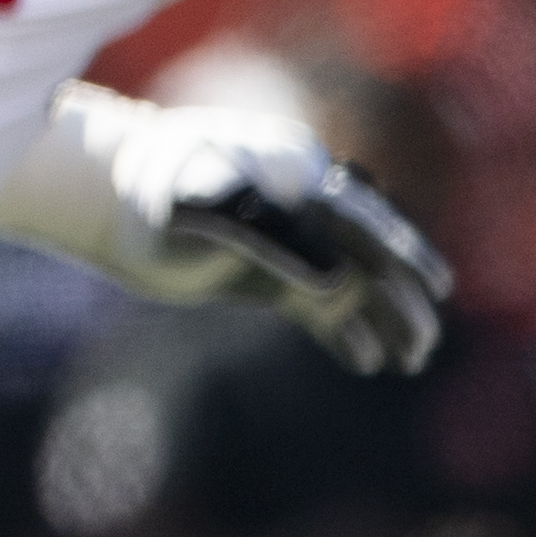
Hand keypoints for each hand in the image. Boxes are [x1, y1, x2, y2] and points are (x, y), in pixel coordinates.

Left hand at [88, 88, 454, 374]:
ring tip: (408, 360)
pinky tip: (365, 359)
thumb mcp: (201, 212)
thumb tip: (334, 281)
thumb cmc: (149, 191)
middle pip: (364, 255)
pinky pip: (310, 303)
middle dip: (399, 298)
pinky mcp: (259, 271)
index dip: (402, 253)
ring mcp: (279, 240)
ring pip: (344, 283)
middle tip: (425, 344)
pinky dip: (338, 328)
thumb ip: (269, 243)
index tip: (435, 285)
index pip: (361, 221)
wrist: (101, 196)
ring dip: (378, 319)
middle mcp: (295, 206)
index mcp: (291, 176)